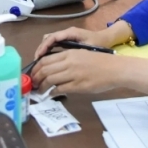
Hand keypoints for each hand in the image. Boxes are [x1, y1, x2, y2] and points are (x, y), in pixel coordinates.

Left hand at [31, 49, 147, 95]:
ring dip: (42, 87)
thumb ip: (67, 60)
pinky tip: (52, 94)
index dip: (36, 68)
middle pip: (45, 70)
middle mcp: (69, 63)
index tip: (33, 74)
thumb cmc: (100, 62)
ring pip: (50, 80)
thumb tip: (53, 68)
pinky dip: (53, 92)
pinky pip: (60, 89)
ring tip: (40, 91)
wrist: (115, 69)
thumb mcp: (82, 54)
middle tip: (33, 84)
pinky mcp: (78, 86)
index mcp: (69, 53)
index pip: (45, 60)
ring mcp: (73, 74)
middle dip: (36, 78)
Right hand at [35, 27, 110, 59]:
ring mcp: (66, 35)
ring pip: (49, 41)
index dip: (44, 47)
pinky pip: (54, 44)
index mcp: (71, 33)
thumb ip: (77, 53)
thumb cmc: (99, 43)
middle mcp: (66, 32)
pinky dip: (48, 52)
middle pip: (48, 39)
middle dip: (41, 50)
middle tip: (36, 64)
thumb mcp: (89, 48)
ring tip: (40, 64)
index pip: (52, 37)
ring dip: (43, 51)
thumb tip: (62, 60)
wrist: (107, 39)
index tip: (38, 57)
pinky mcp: (67, 40)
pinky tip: (48, 62)